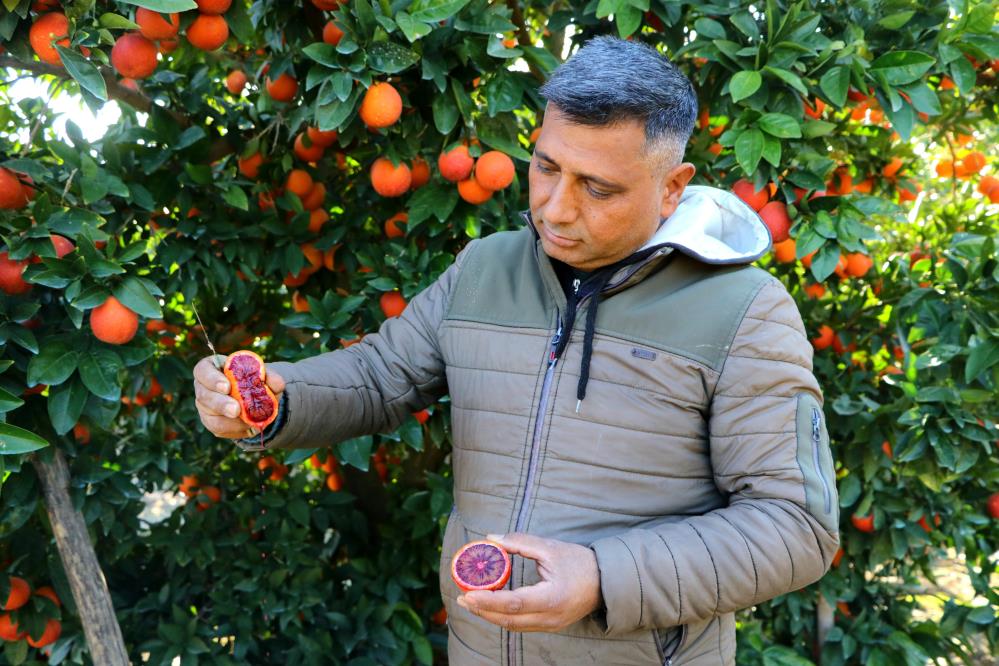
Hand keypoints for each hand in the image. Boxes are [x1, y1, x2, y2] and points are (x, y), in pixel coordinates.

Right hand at [193, 354, 284, 438]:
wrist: (254, 399)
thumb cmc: (253, 381)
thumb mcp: (263, 376)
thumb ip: (270, 377)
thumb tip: (277, 384)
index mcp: (211, 368)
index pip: (202, 371)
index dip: (212, 379)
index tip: (227, 387)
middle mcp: (203, 387)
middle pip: (204, 396)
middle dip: (221, 404)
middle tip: (236, 410)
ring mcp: (205, 406)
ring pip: (210, 416)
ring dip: (229, 420)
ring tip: (247, 420)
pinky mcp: (210, 422)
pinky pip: (219, 429)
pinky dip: (235, 429)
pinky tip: (247, 426)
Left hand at [456, 532, 601, 632]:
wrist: (606, 581)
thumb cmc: (579, 562)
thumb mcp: (550, 547)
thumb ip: (519, 542)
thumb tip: (490, 538)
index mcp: (551, 598)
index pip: (513, 603)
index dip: (488, 600)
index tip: (468, 593)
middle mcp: (550, 617)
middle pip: (508, 620)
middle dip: (482, 610)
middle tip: (462, 598)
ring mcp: (551, 625)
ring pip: (513, 626)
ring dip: (490, 615)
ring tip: (471, 601)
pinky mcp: (550, 626)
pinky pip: (521, 625)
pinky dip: (503, 616)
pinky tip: (491, 606)